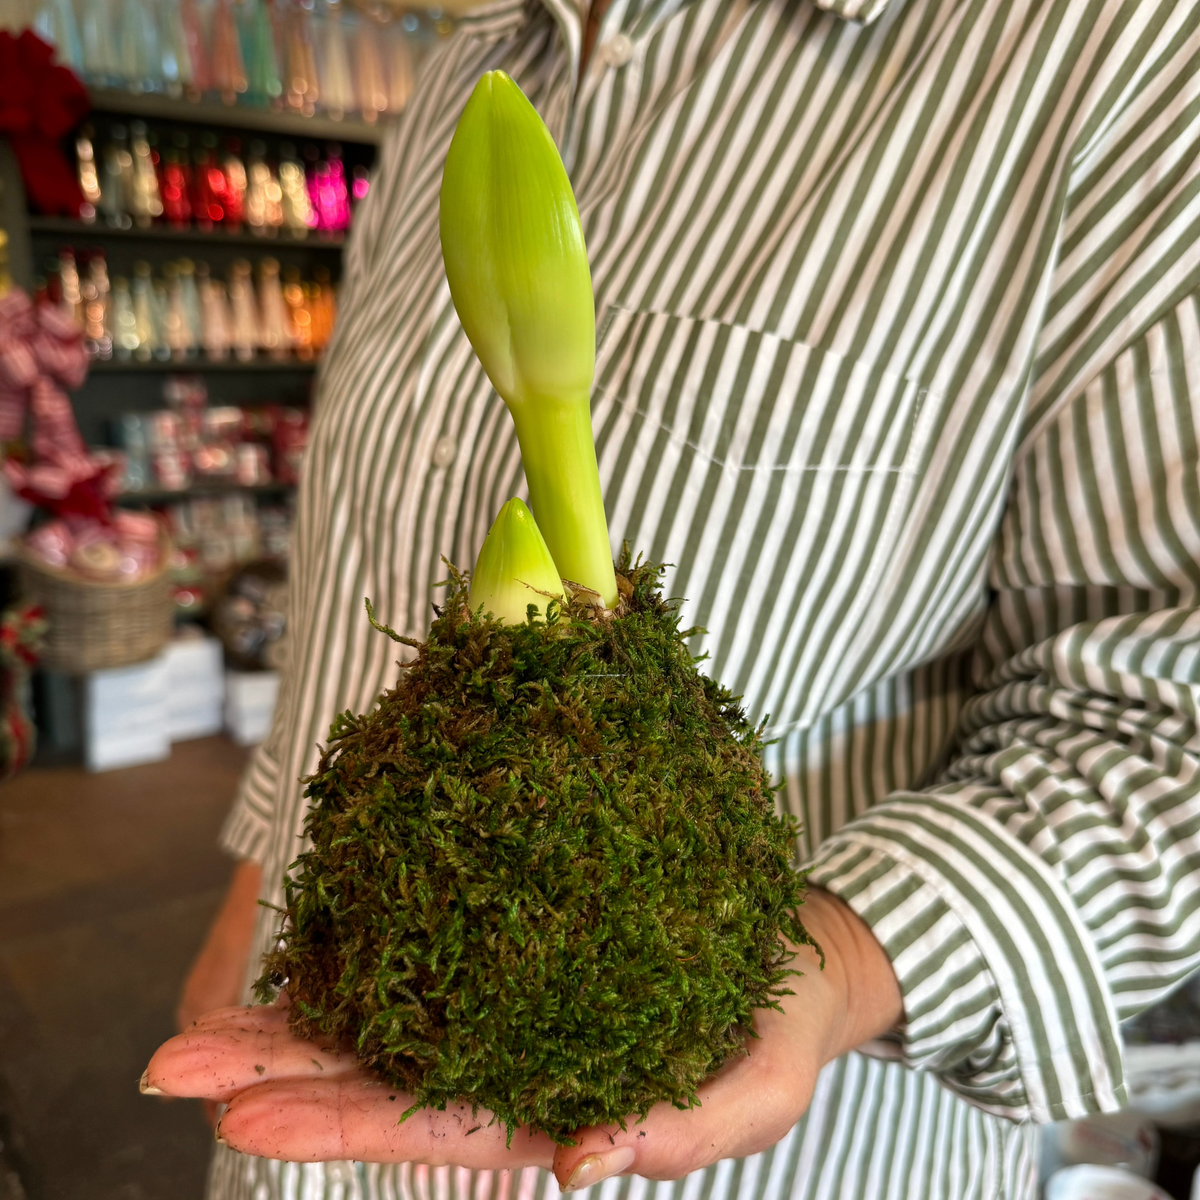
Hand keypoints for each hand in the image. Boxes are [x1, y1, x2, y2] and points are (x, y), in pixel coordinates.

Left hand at [143, 888, 900, 1187]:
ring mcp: (506, 1000)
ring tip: (199, 1026)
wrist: (789, 949)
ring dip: (292, 1019)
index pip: (429, 1128)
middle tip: (172, 1069)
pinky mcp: (517, 943)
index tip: (241, 1124)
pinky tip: (300, 942)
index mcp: (553, 1112)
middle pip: (378, 1076)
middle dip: (275, 1076)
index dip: (337, 1126)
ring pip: (387, 1013)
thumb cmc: (773, 1031)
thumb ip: (677, 1135)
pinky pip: (430, 944)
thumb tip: (577, 1164)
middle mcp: (509, 1063)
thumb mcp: (754, 1095)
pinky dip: (363, 947)